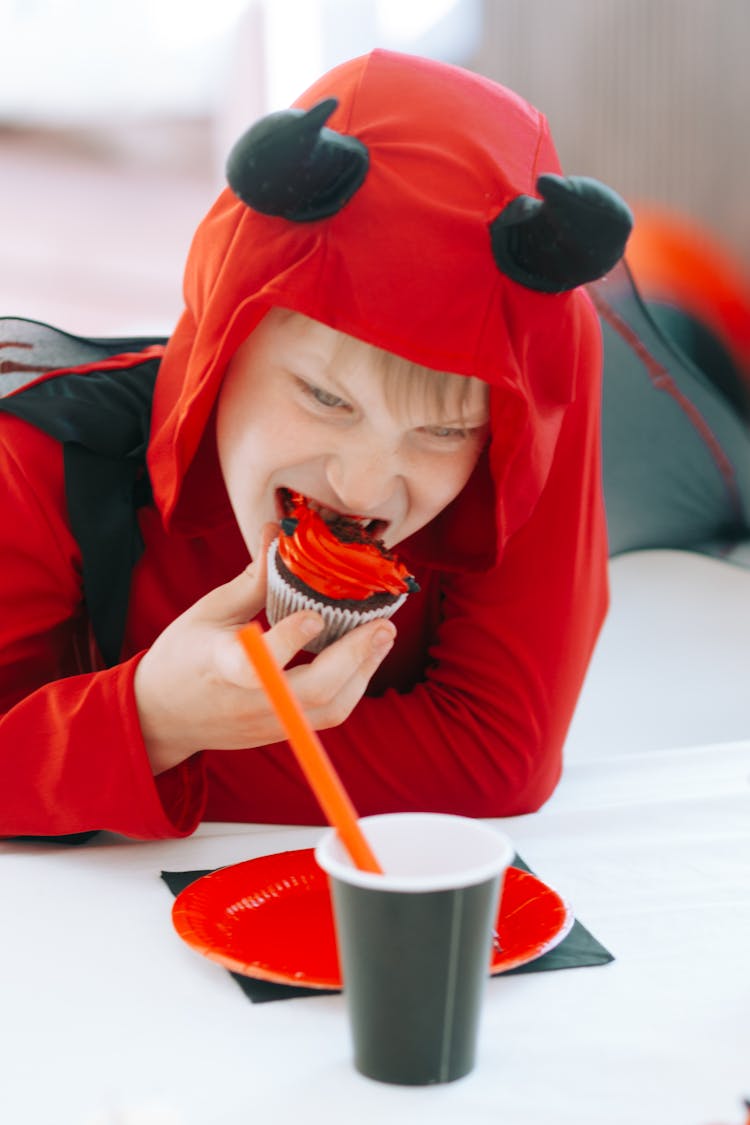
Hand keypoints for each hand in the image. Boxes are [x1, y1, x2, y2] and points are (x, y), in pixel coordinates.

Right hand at [133, 525, 395, 773]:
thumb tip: (277, 533)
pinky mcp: (282, 731)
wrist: (163, 718)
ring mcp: (269, 722)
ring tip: (383, 635)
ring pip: (328, 711)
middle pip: (310, 693)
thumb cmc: (183, 657)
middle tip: (383, 624)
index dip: (287, 642)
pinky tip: (366, 656)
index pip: (255, 664)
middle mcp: (249, 701)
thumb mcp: (208, 612)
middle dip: (353, 658)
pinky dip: (353, 687)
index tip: (313, 615)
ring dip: (363, 673)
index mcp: (220, 668)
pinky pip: (328, 717)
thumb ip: (251, 582)